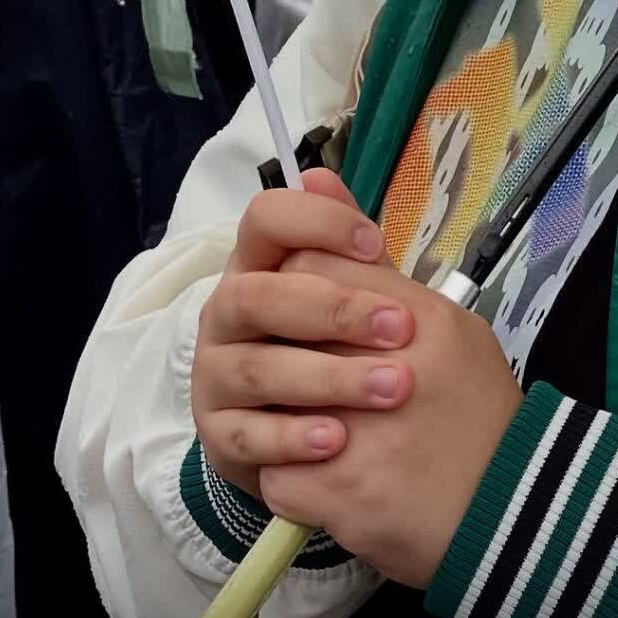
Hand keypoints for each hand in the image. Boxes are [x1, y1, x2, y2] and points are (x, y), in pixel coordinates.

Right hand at [192, 171, 415, 498]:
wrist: (314, 435)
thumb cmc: (333, 347)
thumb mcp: (348, 292)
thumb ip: (340, 242)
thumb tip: (320, 176)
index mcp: (256, 266)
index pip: (263, 219)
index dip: (316, 223)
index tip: (374, 245)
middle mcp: (225, 313)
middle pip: (257, 296)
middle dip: (334, 309)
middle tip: (402, 328)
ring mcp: (215, 375)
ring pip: (257, 368)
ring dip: (329, 377)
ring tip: (392, 389)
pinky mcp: (218, 436)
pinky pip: (248, 436)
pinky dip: (294, 437)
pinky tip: (340, 440)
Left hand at [259, 252, 522, 588]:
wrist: (515, 511)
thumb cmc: (476, 414)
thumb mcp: (448, 330)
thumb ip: (379, 276)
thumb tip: (321, 193)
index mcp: (417, 319)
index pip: (311, 267)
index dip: (298, 291)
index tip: (309, 322)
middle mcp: (385, 367)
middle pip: (284, 332)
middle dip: (284, 359)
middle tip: (304, 384)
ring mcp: (358, 433)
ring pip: (269, 406)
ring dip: (283, 423)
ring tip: (314, 436)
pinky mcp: (339, 492)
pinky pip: (276, 476)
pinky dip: (294, 484)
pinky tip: (325, 485)